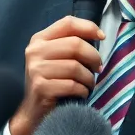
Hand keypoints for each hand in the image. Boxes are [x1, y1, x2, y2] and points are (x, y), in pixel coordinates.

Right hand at [9, 16, 103, 134]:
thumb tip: (99, 35)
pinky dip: (82, 91)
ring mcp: (36, 69)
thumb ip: (70, 44)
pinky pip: (72, 85)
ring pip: (76, 67)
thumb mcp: (56, 58)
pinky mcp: (40, 87)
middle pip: (75, 44)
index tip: (102, 37)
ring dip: (89, 78)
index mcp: (39, 39)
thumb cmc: (51, 82)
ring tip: (88, 84)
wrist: (33, 112)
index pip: (67, 23)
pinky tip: (81, 94)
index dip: (88, 27)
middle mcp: (35, 51)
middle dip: (93, 57)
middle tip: (98, 68)